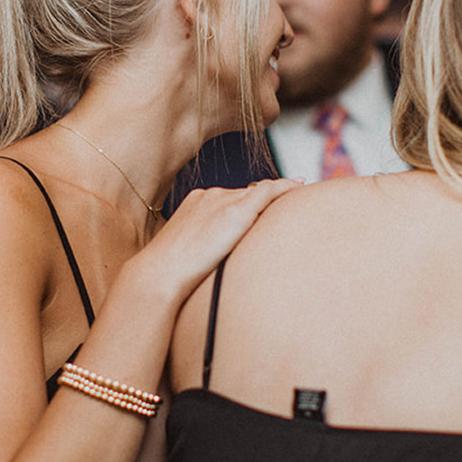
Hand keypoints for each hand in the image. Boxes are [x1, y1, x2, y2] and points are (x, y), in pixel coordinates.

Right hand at [136, 178, 301, 300]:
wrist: (160, 273)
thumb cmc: (169, 272)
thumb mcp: (187, 251)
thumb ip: (206, 243)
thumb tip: (220, 252)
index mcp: (197, 201)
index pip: (231, 197)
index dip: (251, 201)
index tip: (266, 206)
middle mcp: (211, 194)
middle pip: (247, 194)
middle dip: (268, 201)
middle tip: (292, 203)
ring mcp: (223, 200)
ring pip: (260, 193)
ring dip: (279, 197)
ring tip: (301, 199)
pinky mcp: (235, 211)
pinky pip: (268, 192)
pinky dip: (285, 187)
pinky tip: (300, 187)